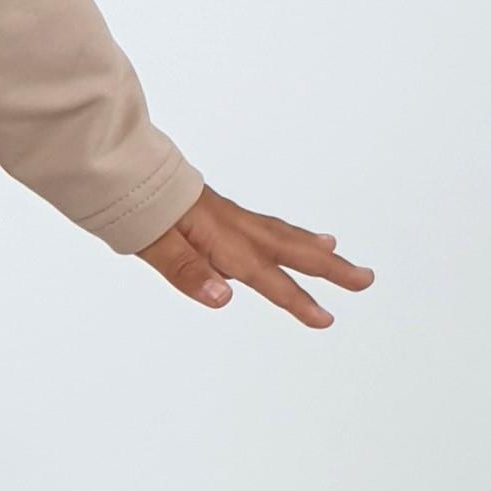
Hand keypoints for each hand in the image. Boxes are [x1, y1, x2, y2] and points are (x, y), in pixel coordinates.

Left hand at [138, 185, 372, 326]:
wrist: (125, 171)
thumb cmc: (137, 210)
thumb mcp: (154, 246)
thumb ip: (189, 272)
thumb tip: (225, 298)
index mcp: (221, 240)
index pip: (266, 277)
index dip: (296, 300)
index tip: (325, 319)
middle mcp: (235, 227)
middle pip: (291, 250)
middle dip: (330, 268)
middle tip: (365, 280)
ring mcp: (232, 218)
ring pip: (284, 235)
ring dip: (315, 250)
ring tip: (340, 258)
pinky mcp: (225, 214)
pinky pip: (270, 227)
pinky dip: (292, 235)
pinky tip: (300, 238)